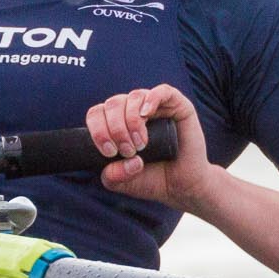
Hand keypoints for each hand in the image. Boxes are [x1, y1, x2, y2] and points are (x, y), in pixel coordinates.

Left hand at [86, 84, 214, 212]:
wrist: (181, 186)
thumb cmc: (150, 179)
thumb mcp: (121, 182)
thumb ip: (111, 175)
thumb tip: (123, 159)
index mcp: (115, 122)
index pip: (96, 114)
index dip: (98, 130)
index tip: (110, 152)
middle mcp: (133, 110)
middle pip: (112, 104)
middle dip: (116, 129)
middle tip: (128, 151)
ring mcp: (155, 106)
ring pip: (133, 97)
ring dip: (131, 120)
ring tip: (140, 144)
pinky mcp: (178, 106)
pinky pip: (162, 91)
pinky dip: (151, 99)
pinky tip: (146, 114)